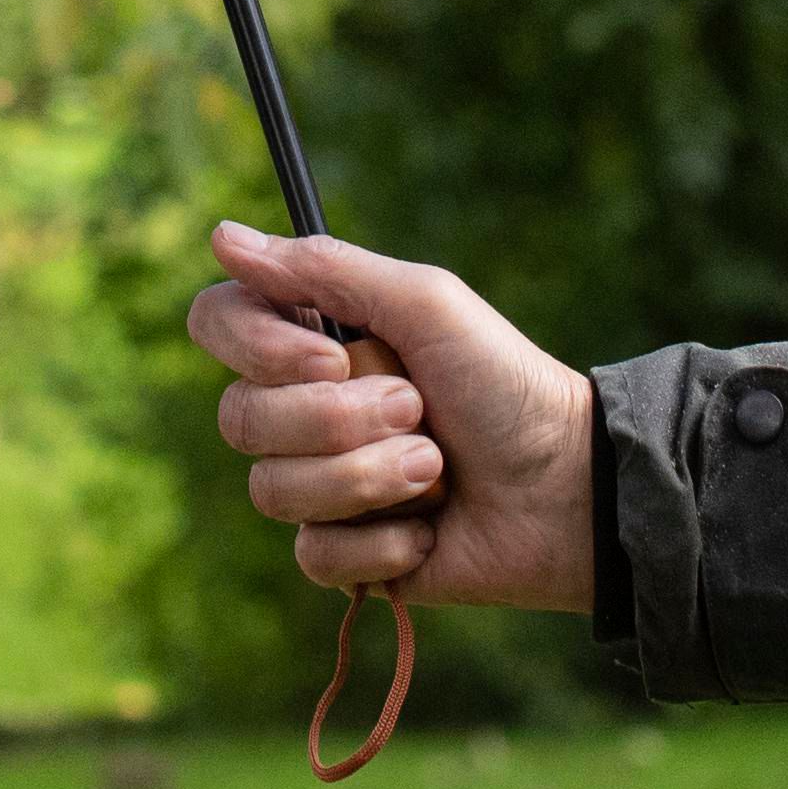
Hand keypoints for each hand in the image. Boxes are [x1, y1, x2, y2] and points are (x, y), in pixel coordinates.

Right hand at [180, 223, 594, 613]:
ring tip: (437, 469)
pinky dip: (383, 541)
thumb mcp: (425, 304)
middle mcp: (301, 410)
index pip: (219, 322)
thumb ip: (324, 268)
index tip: (329, 354)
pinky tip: (430, 531)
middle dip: (341, 420)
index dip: (256, 345)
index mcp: (313, 340)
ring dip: (372, 478)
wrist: (568, 487)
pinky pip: (314, 554)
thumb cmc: (503, 383)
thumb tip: (220, 234)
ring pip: (273, 490)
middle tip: (420, 408)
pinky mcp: (343, 553)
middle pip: (240, 417)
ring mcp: (318, 483)